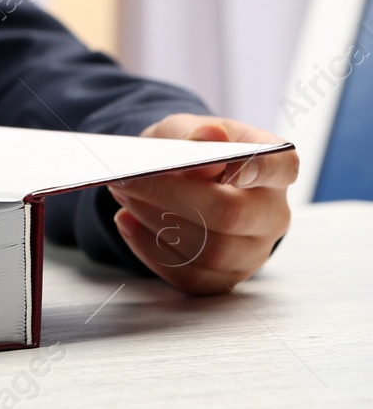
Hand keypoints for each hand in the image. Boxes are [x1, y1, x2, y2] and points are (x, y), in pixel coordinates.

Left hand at [106, 113, 296, 294]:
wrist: (173, 180)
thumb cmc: (186, 151)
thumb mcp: (181, 130)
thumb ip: (193, 133)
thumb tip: (209, 136)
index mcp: (273, 167)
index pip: (283, 167)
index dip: (259, 169)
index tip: (226, 164)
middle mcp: (273, 212)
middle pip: (231, 214)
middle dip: (170, 196)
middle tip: (130, 179)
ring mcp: (254, 250)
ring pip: (211, 251)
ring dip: (157, 223)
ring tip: (126, 196)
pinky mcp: (226, 277)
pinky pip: (191, 277)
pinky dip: (150, 250)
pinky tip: (128, 222)